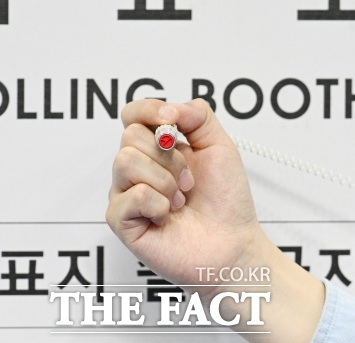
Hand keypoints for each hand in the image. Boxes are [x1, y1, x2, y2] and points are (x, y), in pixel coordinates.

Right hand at [106, 99, 264, 297]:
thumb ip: (197, 116)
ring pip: (126, 161)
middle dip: (170, 157)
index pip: (133, 114)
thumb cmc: (226, 202)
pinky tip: (167, 216)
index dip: (149, 111)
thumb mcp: (220, 146)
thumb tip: (169, 109)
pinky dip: (158, 204)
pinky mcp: (121, 220)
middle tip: (188, 180)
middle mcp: (138, 168)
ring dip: (165, 180)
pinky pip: (132, 195)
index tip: (172, 122)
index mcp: (157, 148)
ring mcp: (126, 194)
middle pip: (130, 136)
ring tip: (180, 200)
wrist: (232, 244)